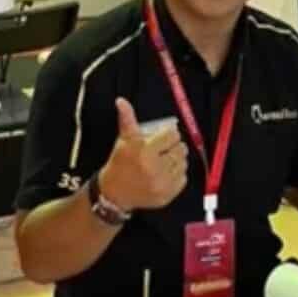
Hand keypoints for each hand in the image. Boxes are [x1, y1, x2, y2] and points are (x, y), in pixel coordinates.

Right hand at [99, 98, 188, 212]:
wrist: (114, 192)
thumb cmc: (120, 163)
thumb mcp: (123, 140)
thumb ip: (127, 118)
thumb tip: (121, 101)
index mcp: (145, 151)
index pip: (172, 135)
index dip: (169, 134)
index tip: (164, 136)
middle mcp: (154, 168)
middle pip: (180, 149)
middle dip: (174, 146)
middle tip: (166, 148)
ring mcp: (161, 184)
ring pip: (183, 164)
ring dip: (177, 160)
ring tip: (166, 160)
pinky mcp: (166, 196)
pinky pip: (183, 179)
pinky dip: (178, 174)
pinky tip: (166, 172)